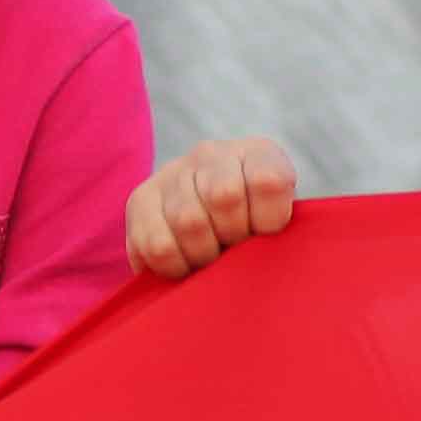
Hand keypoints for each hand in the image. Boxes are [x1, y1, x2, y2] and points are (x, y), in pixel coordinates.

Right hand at [124, 135, 298, 278]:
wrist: (210, 232)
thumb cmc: (253, 235)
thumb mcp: (281, 225)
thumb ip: (279, 231)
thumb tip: (256, 256)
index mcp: (257, 154)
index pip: (267, 181)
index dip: (268, 221)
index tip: (264, 234)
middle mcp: (211, 154)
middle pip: (224, 196)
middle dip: (231, 238)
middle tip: (232, 250)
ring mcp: (172, 173)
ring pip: (188, 221)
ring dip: (201, 254)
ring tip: (207, 258)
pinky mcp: (140, 200)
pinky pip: (156, 244)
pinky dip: (173, 265)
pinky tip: (183, 264)